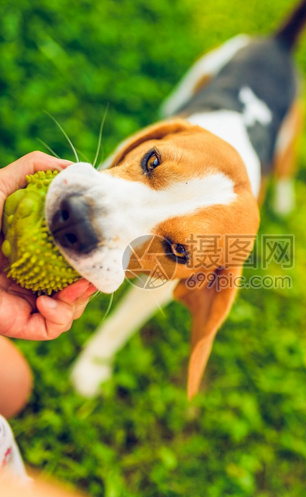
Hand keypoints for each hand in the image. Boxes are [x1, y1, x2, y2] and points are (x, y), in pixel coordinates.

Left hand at [0, 152, 96, 339]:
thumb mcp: (1, 185)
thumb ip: (35, 169)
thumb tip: (76, 169)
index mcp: (37, 251)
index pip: (77, 258)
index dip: (95, 257)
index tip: (103, 249)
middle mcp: (35, 277)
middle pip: (80, 286)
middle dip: (92, 281)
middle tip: (91, 272)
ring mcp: (28, 301)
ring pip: (72, 309)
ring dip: (80, 299)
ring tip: (72, 286)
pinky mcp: (20, 322)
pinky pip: (53, 328)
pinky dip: (59, 316)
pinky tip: (46, 300)